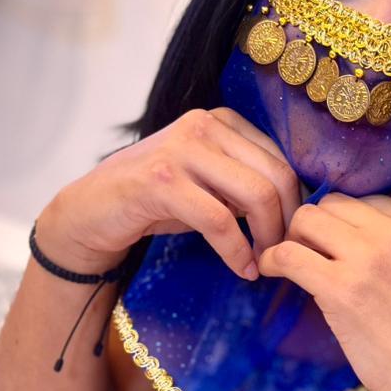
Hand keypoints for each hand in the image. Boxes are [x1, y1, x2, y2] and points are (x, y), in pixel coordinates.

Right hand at [36, 107, 302, 279]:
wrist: (92, 211)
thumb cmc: (158, 201)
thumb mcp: (209, 182)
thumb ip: (246, 182)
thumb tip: (298, 209)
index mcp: (221, 120)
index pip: (281, 160)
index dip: (295, 203)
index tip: (292, 236)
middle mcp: (204, 125)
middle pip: (277, 175)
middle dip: (287, 222)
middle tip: (285, 254)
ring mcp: (182, 149)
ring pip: (255, 195)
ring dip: (268, 238)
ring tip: (264, 263)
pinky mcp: (162, 181)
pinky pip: (220, 221)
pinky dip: (238, 252)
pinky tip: (243, 270)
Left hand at [256, 193, 390, 390]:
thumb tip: (335, 227)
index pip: (363, 201)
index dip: (340, 225)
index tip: (331, 250)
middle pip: (331, 204)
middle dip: (314, 229)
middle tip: (307, 259)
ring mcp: (371, 258)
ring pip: (306, 219)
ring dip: (291, 240)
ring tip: (290, 266)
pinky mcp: (343, 287)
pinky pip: (288, 254)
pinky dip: (271, 260)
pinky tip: (271, 273)